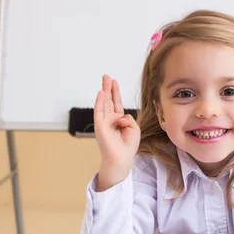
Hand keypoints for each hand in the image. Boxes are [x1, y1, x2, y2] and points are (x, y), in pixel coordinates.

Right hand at [94, 75, 140, 190]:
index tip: (114, 82)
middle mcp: (110, 119)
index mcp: (119, 120)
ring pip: (104, 103)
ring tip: (105, 79)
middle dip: (108, 87)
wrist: (121, 158)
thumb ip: (128, 118)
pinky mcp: (100, 126)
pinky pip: (99, 111)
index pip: (117, 104)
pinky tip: (101, 93)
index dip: (116, 92)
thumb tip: (120, 116)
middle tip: (106, 76)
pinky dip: (100, 102)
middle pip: (109, 100)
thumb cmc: (128, 146)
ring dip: (104, 91)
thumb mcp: (134, 128)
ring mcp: (104, 122)